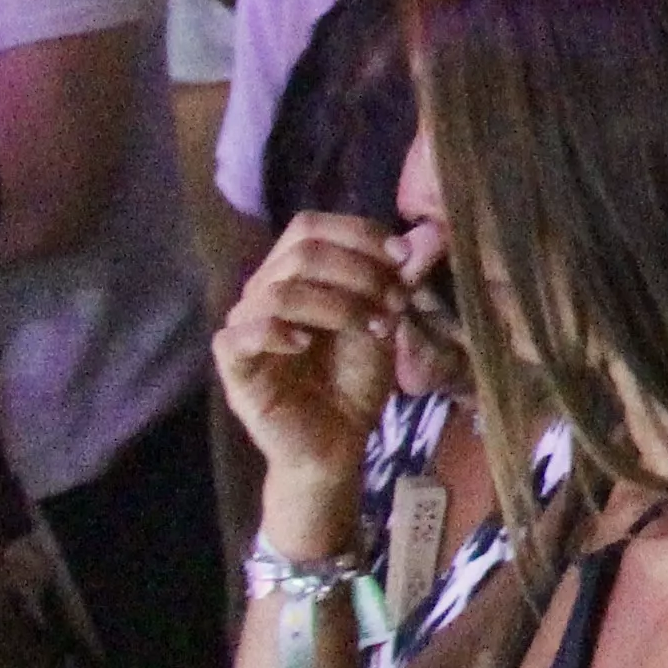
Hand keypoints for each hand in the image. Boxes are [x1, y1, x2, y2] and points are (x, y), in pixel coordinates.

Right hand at [213, 211, 405, 511]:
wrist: (338, 442)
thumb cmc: (355, 379)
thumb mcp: (386, 320)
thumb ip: (401, 277)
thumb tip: (433, 231)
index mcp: (295, 274)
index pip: (312, 225)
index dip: (359, 234)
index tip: (403, 258)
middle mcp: (264, 291)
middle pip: (300, 249)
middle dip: (359, 271)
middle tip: (394, 304)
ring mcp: (244, 326)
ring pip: (279, 288)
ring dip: (337, 303)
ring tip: (372, 327)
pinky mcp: (234, 366)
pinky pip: (240, 334)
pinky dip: (277, 331)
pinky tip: (306, 343)